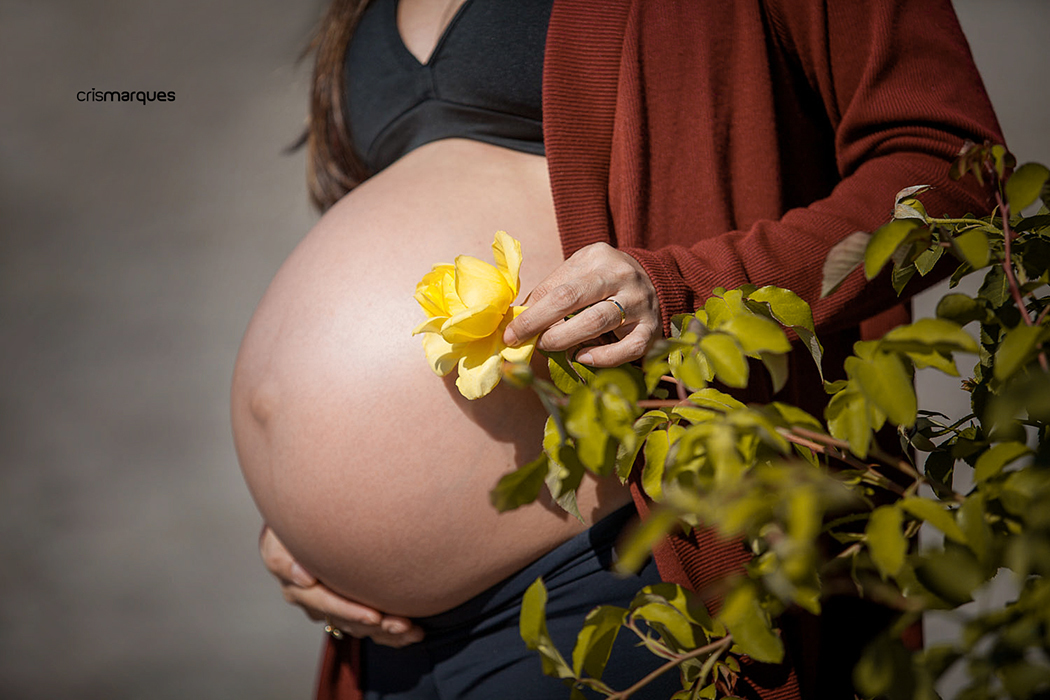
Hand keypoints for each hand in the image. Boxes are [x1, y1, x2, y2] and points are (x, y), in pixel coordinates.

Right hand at [259, 525, 423, 646]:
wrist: (314, 516)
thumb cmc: (298, 517)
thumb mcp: (279, 533)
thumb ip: (282, 556)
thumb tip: (304, 579)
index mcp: (296, 584)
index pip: (322, 601)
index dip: (348, 610)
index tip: (374, 615)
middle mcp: (313, 599)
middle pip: (346, 619)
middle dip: (375, 624)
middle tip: (401, 624)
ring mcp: (333, 605)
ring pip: (360, 627)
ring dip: (387, 631)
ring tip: (412, 629)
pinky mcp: (351, 607)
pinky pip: (371, 628)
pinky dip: (393, 633)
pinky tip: (415, 632)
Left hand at [503, 243, 660, 366]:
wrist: (652, 279)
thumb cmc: (601, 281)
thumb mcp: (577, 272)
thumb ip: (550, 290)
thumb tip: (516, 317)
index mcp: (597, 257)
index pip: (558, 287)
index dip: (531, 313)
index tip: (511, 332)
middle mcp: (621, 275)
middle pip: (573, 299)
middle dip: (540, 324)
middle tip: (523, 341)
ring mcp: (640, 301)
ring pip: (598, 321)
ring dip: (566, 339)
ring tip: (548, 347)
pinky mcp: (652, 328)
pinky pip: (628, 348)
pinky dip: (603, 357)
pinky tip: (583, 357)